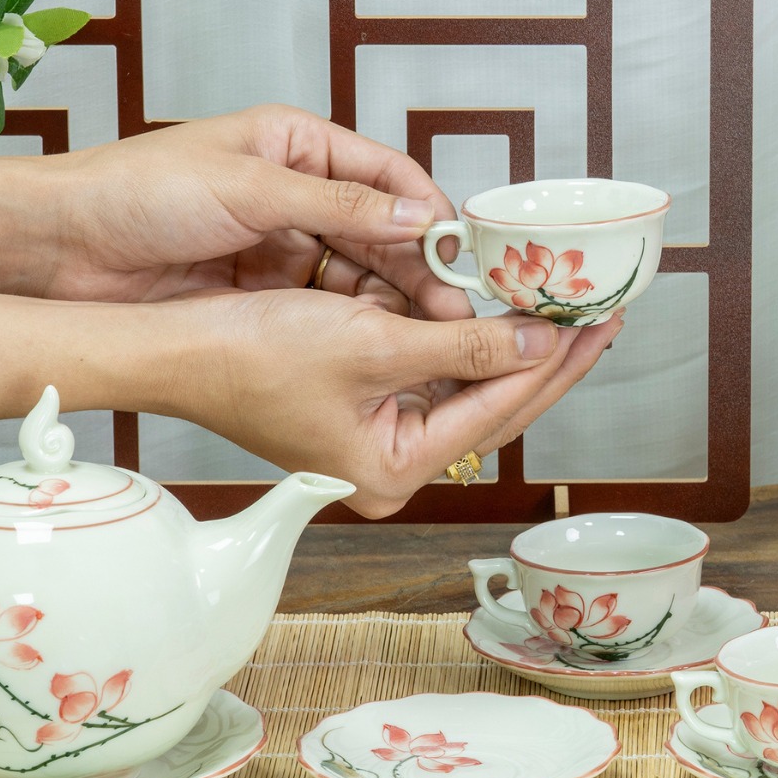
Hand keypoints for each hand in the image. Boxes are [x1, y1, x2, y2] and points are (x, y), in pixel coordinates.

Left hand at [4, 104, 471, 317]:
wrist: (61, 250)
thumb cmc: (137, 192)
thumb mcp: (248, 188)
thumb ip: (338, 205)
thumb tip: (415, 219)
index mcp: (298, 144)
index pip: (387, 175)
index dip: (428, 212)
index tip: (460, 250)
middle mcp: (298, 192)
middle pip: (381, 229)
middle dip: (420, 264)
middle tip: (456, 304)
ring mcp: (282, 243)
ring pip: (360, 270)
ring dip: (395, 296)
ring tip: (433, 327)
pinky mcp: (265, 288)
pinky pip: (327, 302)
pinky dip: (358, 318)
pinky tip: (386, 337)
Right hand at [182, 288, 622, 517]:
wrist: (176, 347)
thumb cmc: (254, 354)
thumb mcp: (376, 345)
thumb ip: (468, 348)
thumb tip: (542, 342)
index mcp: (395, 469)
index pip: (498, 412)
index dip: (552, 363)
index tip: (595, 326)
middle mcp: (393, 461)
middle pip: (492, 405)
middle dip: (546, 359)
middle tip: (600, 319)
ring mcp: (378, 434)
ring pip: (467, 385)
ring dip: (509, 343)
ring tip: (565, 308)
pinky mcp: (364, 403)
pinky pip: (431, 369)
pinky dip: (463, 337)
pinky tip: (499, 308)